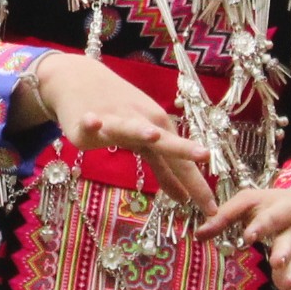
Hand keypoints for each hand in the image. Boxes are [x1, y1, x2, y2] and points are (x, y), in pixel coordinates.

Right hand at [11, 55, 218, 212]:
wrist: (78, 79)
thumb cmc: (118, 114)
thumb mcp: (144, 143)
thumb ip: (164, 170)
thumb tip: (183, 198)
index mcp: (160, 130)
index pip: (181, 163)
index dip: (197, 185)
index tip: (212, 210)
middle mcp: (142, 123)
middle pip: (165, 142)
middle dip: (183, 149)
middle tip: (205, 154)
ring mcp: (115, 120)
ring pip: (129, 127)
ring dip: (140, 130)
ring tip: (152, 135)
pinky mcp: (86, 120)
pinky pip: (88, 122)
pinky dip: (91, 122)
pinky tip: (91, 122)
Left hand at [209, 183, 290, 289]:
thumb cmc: (274, 205)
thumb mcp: (251, 202)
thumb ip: (225, 215)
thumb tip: (198, 235)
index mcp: (281, 212)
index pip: (271, 218)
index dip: (260, 227)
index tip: (248, 236)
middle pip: (289, 243)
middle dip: (283, 253)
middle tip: (276, 261)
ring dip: (290, 276)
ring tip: (286, 284)